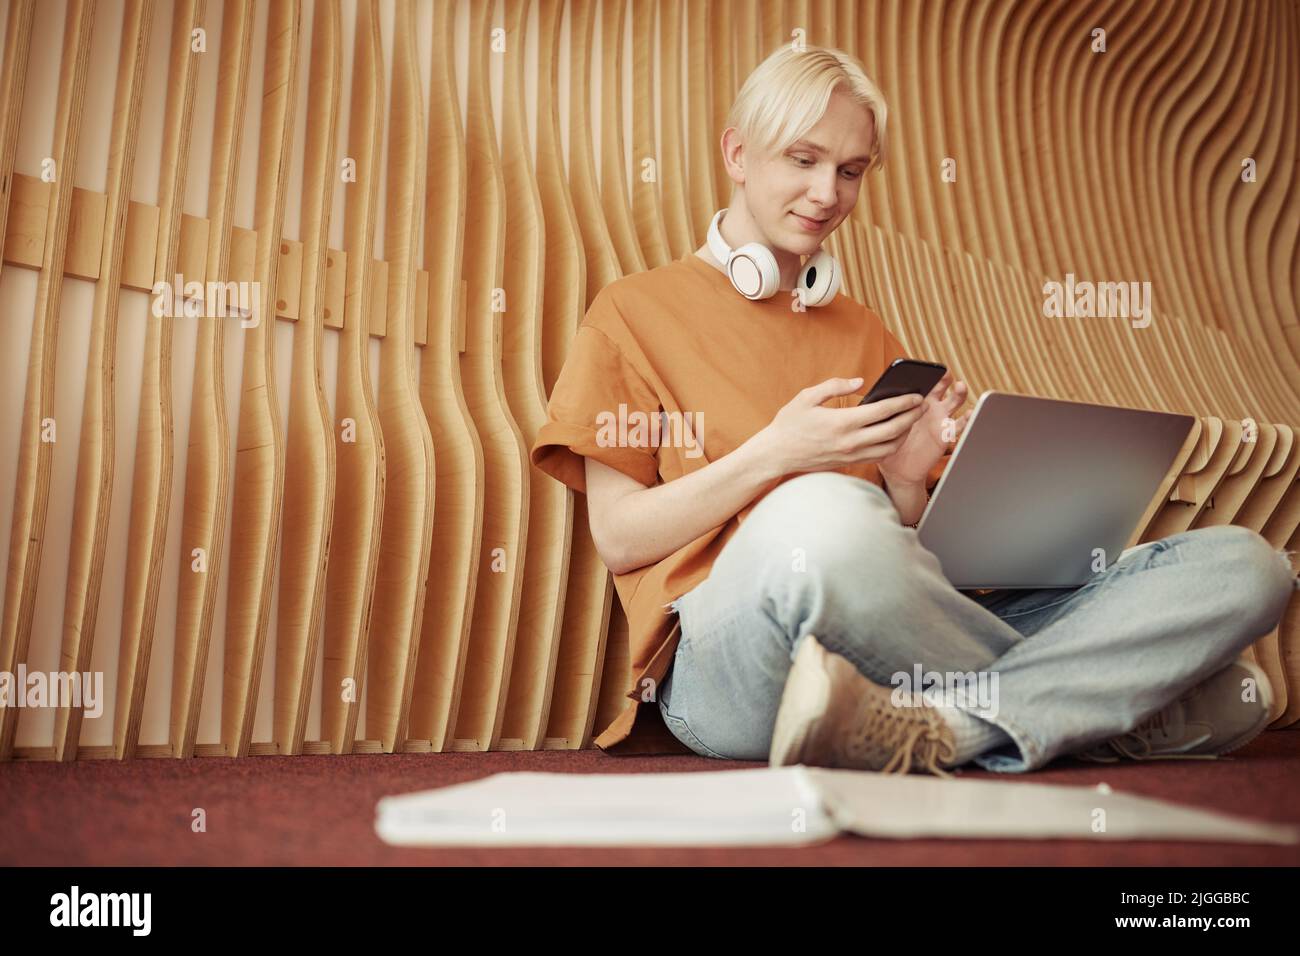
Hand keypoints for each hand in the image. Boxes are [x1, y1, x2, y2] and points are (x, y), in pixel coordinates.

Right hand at [751, 376, 927, 478]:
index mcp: (842, 422)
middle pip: (893, 430)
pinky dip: (891, 445)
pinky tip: (894, 434)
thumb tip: (860, 382)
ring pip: (890, 446)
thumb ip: (835, 386)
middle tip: (921, 406)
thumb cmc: (789, 424)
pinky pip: (878, 456)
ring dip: (905, 433)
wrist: (776, 454)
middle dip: (912, 417)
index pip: (883, 411)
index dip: (904, 402)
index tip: (917, 395)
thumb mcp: (807, 397)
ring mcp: (851, 455)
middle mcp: (851, 441)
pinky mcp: (849, 463)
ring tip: (910, 419)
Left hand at [876, 371, 970, 485]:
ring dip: (960, 392)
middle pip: (941, 386)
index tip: (923, 368)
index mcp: (914, 400)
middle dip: (944, 378)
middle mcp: (930, 405)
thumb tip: (869, 395)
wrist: (898, 469)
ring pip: (955, 401)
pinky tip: (970, 413)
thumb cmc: (888, 442)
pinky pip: (960, 425)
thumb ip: (880, 410)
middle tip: (944, 373)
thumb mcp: (881, 423)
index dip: (924, 373)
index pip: (921, 381)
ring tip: (960, 386)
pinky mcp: (946, 434)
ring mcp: (940, 418)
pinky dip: (967, 419)